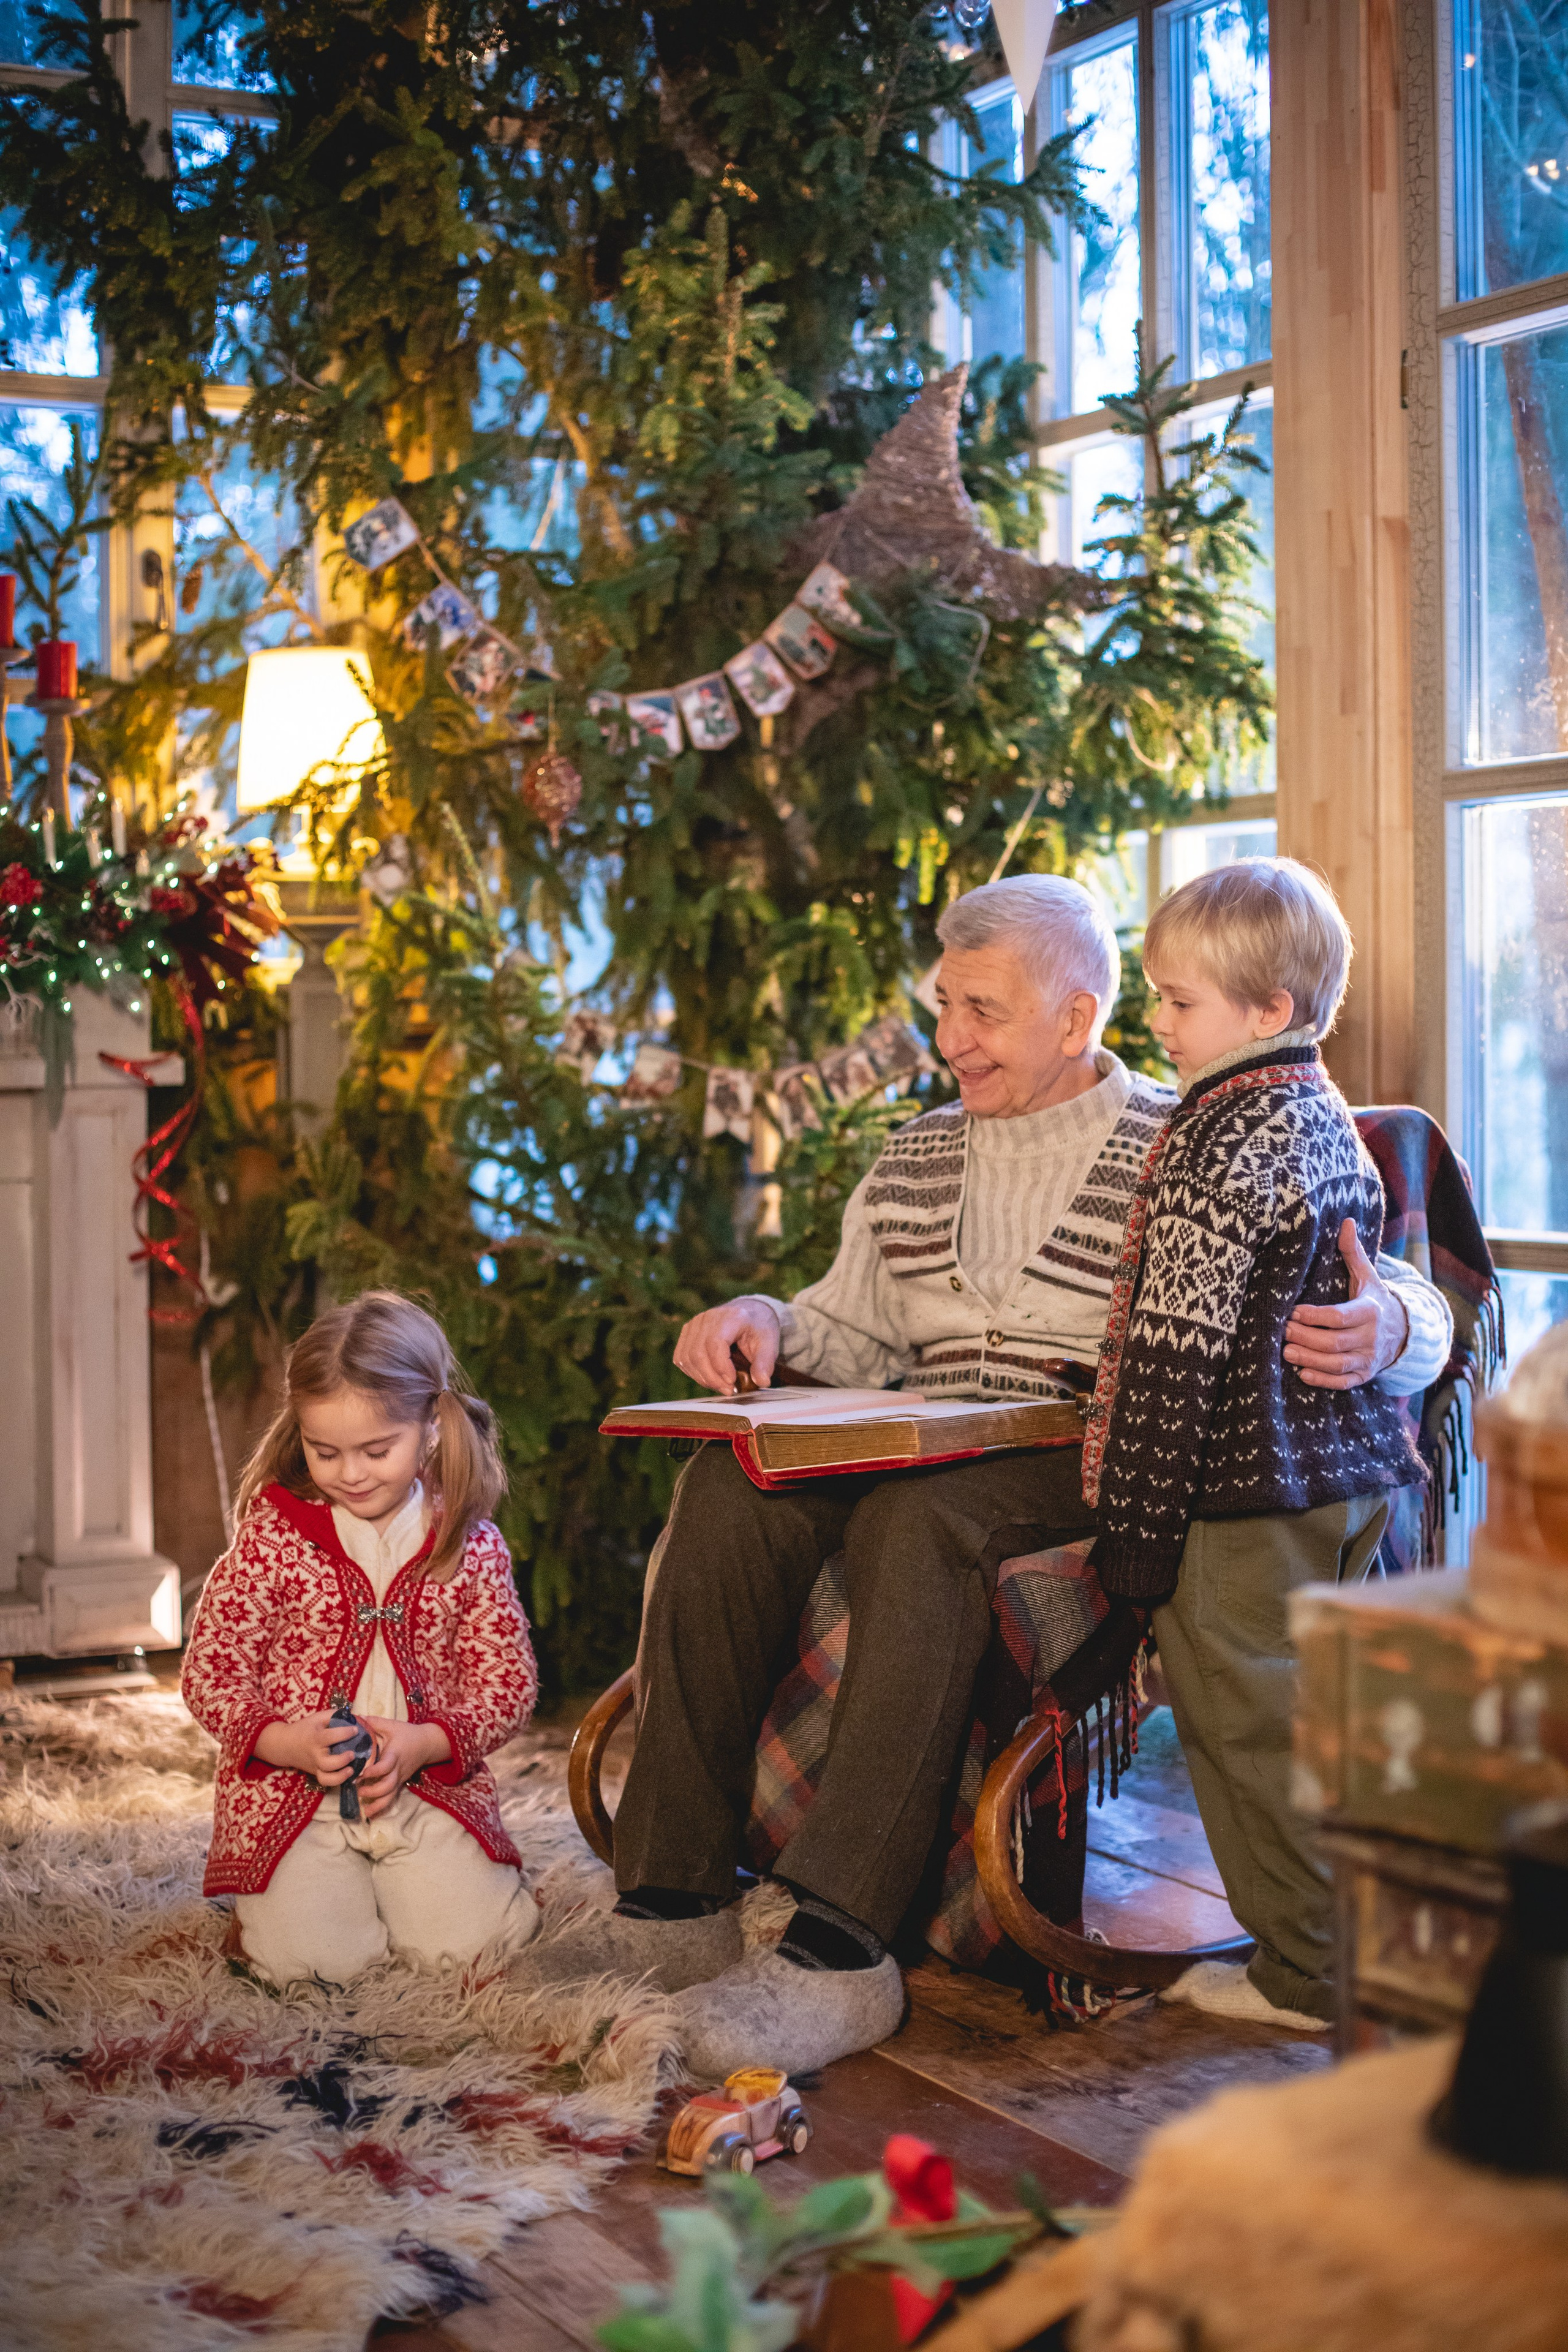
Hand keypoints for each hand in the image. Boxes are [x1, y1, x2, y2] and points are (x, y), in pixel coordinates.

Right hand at [253, 1711, 359, 1783]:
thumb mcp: (317, 1718)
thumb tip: (353, 1716)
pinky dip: (337, 1781)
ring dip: (340, 1776)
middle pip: (327, 1763)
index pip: (329, 1737)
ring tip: (351, 1769)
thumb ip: (334, 1715)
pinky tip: (348, 1774)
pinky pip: (326, 1782)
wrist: (285, 1745)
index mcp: (315, 1738)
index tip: (355, 1730)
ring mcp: (315, 1767)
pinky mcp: (316, 1774)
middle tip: (352, 1753)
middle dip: (342, 1760)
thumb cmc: (304, 1729)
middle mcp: (315, 1755)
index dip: (344, 1733)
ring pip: (326, 1779)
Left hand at [353, 1716, 451, 1819]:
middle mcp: (397, 1770)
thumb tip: (354, 1718)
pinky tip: (371, 1814)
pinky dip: (382, 1808)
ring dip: (377, 1804)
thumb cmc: (407, 1733)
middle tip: (359, 1790)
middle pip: (388, 1786)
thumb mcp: (391, 1725)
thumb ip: (373, 1722)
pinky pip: (392, 1798)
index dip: (375, 1771)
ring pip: (390, 1797)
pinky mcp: (400, 1784)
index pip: (386, 1766)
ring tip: (364, 1809)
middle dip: (373, 1792)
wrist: (427, 1743)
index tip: (362, 1772)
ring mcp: (399, 1779)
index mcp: (394, 1755)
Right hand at [672, 1296, 781, 1394]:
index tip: (732, 1381)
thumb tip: (762, 1381)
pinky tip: (709, 1378)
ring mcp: (694, 1325)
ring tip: (721, 1386)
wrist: (748, 1314)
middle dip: (712, 1378)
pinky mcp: (687, 1334)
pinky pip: (681, 1358)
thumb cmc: (758, 1329)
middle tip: (729, 1390)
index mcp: (730, 1317)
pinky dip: (693, 1373)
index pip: (715, 1342)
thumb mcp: (769, 1344)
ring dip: (702, 1378)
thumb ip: (765, 1363)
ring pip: (686, 1358)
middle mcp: (707, 1318)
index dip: (720, 1366)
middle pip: (697, 1353)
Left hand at [1283, 1220, 1409, 1389]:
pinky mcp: (1365, 1375)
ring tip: (1286, 1351)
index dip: (1315, 1316)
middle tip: (1282, 1331)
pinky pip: (1344, 1382)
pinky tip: (1303, 1374)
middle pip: (1334, 1342)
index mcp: (1370, 1311)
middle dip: (1306, 1338)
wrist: (1404, 1332)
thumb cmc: (1375, 1300)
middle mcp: (1371, 1338)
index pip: (1339, 1317)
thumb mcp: (1368, 1276)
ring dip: (1310, 1360)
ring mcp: (1368, 1359)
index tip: (1294, 1311)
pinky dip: (1323, 1380)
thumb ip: (1353, 1252)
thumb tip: (1345, 1221)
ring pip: (1337, 1364)